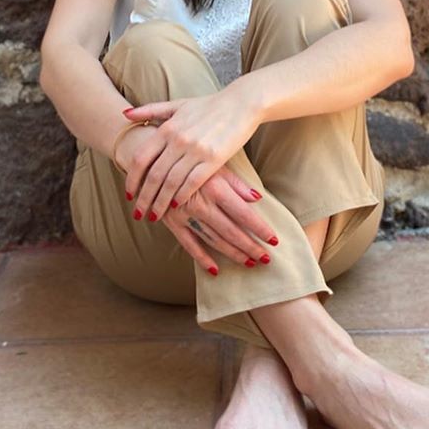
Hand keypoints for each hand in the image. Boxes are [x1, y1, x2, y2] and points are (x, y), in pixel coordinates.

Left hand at [121, 82, 262, 219]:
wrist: (241, 103)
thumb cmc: (208, 105)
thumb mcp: (177, 105)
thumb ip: (150, 110)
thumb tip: (124, 114)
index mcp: (167, 128)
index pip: (140, 159)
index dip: (132, 179)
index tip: (129, 194)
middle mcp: (178, 140)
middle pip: (153, 175)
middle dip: (143, 198)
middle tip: (138, 213)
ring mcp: (195, 150)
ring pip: (170, 183)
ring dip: (160, 202)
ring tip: (155, 216)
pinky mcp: (214, 159)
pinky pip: (192, 182)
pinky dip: (181, 196)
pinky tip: (176, 206)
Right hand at [162, 170, 278, 274]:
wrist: (154, 160)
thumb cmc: (190, 159)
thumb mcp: (214, 163)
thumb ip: (236, 182)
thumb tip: (257, 198)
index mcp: (214, 187)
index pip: (243, 214)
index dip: (260, 228)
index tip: (274, 240)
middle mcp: (200, 204)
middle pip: (231, 231)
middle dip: (250, 247)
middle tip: (266, 259)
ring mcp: (184, 215)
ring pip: (214, 240)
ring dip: (233, 253)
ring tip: (249, 262)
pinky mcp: (171, 222)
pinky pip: (189, 245)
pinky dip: (202, 258)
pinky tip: (216, 270)